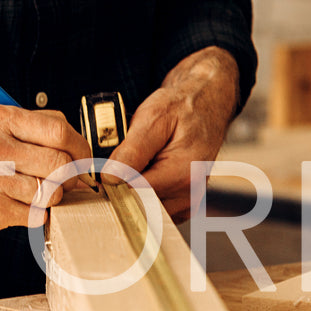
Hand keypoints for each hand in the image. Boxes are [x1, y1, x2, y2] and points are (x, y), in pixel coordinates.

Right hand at [0, 104, 93, 238]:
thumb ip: (23, 130)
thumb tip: (70, 144)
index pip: (59, 128)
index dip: (78, 147)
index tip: (80, 159)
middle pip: (60, 163)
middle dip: (68, 177)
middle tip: (62, 183)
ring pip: (50, 193)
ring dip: (47, 199)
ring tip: (26, 195)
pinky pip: (33, 216)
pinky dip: (31, 215)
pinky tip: (11, 208)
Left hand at [107, 47, 239, 221]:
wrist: (206, 103)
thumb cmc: (182, 106)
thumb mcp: (153, 118)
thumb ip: (131, 151)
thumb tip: (109, 178)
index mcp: (182, 174)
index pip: (134, 195)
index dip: (113, 183)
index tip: (103, 169)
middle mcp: (190, 193)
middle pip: (139, 205)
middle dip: (123, 186)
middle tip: (121, 161)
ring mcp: (189, 199)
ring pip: (145, 208)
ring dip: (134, 189)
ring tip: (140, 162)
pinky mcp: (185, 201)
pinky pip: (155, 208)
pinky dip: (145, 193)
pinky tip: (146, 172)